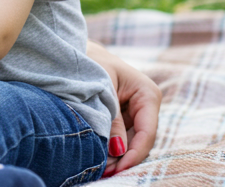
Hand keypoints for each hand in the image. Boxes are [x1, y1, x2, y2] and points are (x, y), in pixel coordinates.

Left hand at [88, 41, 160, 175]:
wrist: (77, 50)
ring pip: (131, 143)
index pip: (147, 132)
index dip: (134, 153)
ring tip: (99, 171)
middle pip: (140, 141)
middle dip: (123, 159)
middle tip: (103, 174)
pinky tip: (99, 161)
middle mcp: (146, 105)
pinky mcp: (125, 117)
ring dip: (116, 158)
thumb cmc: (90, 62)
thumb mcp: (100, 89)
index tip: (118, 169)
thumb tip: (117, 150)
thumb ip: (111, 120)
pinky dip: (111, 149)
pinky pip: (121, 138)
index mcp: (147, 93)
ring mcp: (136, 112)